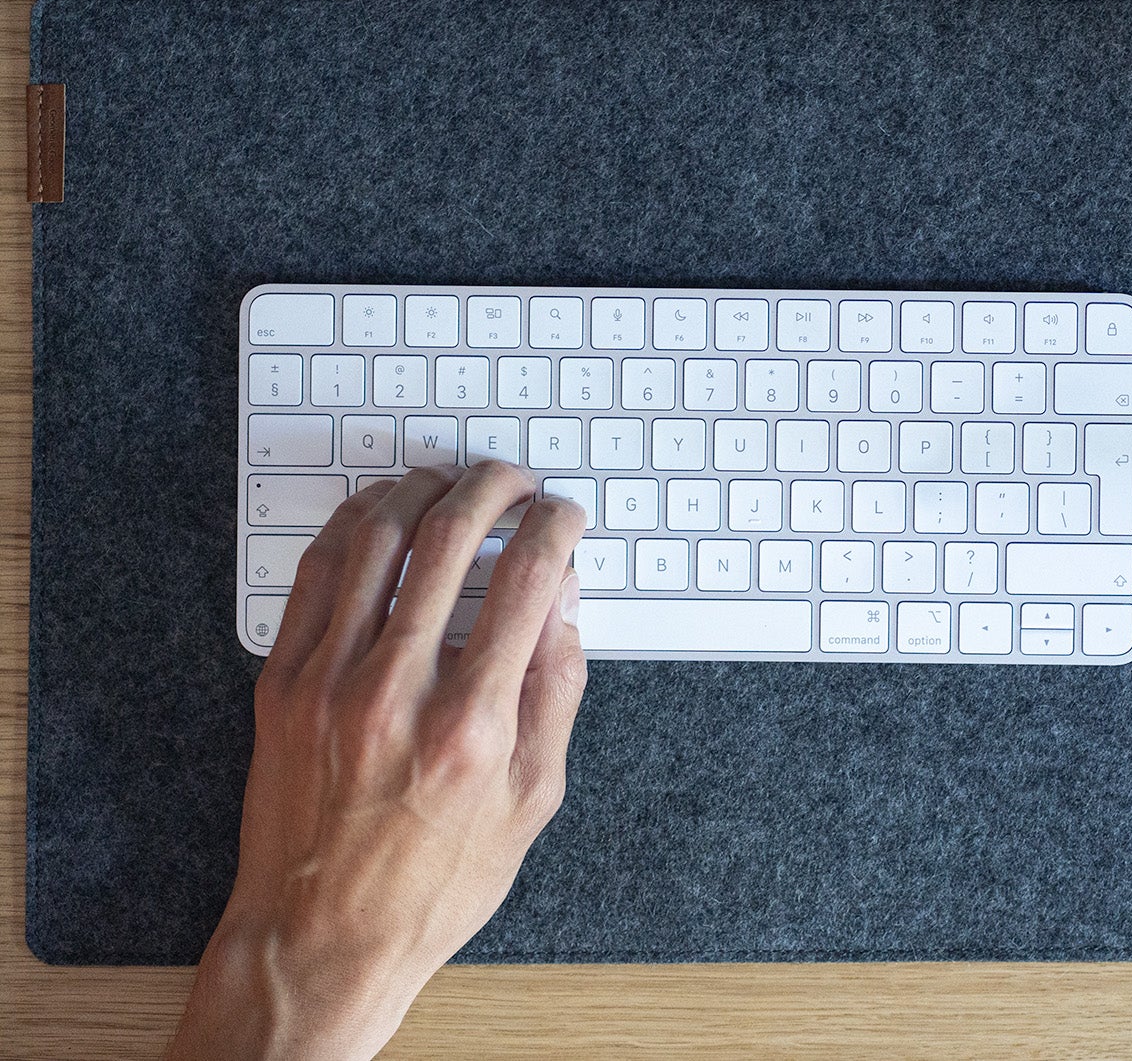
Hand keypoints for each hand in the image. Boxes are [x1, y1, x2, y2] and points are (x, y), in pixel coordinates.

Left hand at [169, 462, 588, 1060]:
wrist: (321, 936)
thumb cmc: (431, 881)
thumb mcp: (534, 799)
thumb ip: (556, 691)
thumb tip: (563, 602)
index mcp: (474, 723)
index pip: (526, 579)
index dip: (554, 526)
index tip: (564, 515)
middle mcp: (398, 691)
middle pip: (451, 538)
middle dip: (495, 487)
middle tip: (515, 481)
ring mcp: (330, 681)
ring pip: (377, 537)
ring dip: (423, 489)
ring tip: (451, 482)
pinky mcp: (283, 682)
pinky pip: (319, 572)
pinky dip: (356, 525)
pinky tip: (384, 514)